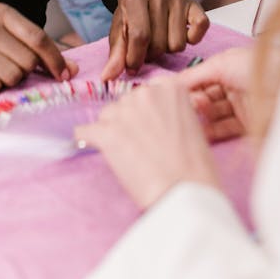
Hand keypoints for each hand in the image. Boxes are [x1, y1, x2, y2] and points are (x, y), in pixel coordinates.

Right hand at [0, 2, 78, 93]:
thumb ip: (41, 51)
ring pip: (12, 75)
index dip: (55, 59)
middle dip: (27, 72)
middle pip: (27, 60)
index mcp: (2, 12)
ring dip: (10, 82)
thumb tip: (72, 69)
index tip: (65, 75)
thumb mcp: (11, 38)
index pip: (38, 37)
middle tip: (14, 70)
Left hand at [75, 78, 218, 209]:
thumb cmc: (195, 166)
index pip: (148, 93)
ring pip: (106, 116)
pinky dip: (87, 140)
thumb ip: (170, 112)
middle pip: (126, 103)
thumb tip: (151, 119)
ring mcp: (124, 112)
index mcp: (170, 87)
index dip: (148, 113)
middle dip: (129, 121)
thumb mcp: (191, 124)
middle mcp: (145, 93)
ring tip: (124, 155)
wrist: (185, 191)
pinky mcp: (107, 133)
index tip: (150, 128)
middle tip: (139, 146)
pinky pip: (84, 131)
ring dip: (111, 131)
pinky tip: (91, 147)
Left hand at [102, 0, 208, 80]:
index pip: (140, 35)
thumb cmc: (131, 14)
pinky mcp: (195, 3)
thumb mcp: (119, 31)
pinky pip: (201, 28)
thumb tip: (108, 77)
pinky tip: (179, 34)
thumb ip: (116, 54)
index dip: (135, 58)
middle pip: (159, 43)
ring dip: (168, 48)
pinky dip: (192, 39)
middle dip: (151, 54)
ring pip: (178, 44)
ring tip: (161, 39)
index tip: (132, 66)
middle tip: (147, 48)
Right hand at [176, 47, 252, 141]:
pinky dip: (212, 132)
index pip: (199, 78)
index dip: (187, 87)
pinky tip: (201, 133)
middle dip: (194, 103)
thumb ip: (195, 74)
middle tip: (189, 108)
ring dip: (201, 119)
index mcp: (227, 66)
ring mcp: (240, 105)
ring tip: (193, 121)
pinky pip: (224, 129)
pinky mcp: (247, 124)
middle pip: (205, 97)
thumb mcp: (221, 63)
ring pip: (213, 115)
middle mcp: (232, 85)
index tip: (173, 96)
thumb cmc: (257, 66)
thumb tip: (171, 82)